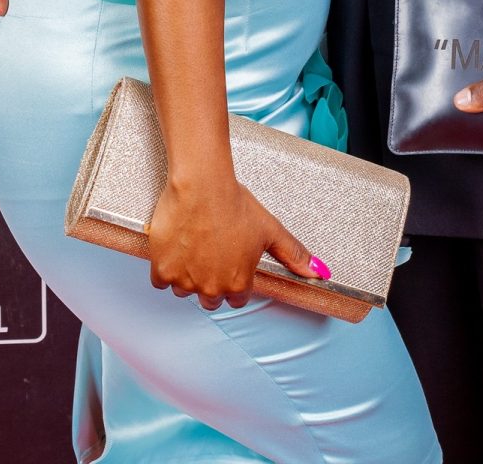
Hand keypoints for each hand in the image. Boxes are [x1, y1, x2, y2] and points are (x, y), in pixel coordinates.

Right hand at [147, 176, 328, 310]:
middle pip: (210, 298)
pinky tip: (177, 246)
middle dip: (211, 279)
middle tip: (212, 251)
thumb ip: (294, 255)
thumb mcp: (270, 229)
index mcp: (237, 284)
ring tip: (195, 245)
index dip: (234, 278)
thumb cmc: (235, 204)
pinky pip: (162, 281)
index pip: (236, 297)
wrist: (201, 185)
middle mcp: (211, 289)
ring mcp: (185, 281)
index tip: (229, 259)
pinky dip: (167, 267)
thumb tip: (321, 273)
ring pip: (185, 290)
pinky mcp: (162, 271)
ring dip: (188, 274)